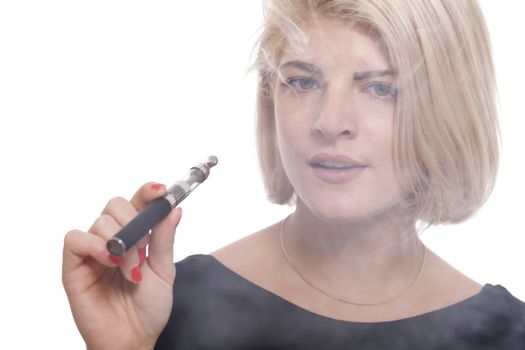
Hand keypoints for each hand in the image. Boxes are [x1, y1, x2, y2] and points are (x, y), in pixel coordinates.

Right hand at [62, 182, 181, 349]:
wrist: (133, 339)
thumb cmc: (148, 308)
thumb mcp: (164, 271)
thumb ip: (165, 239)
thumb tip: (174, 209)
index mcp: (136, 236)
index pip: (138, 202)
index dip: (148, 192)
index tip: (161, 191)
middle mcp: (113, 238)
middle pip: (116, 205)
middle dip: (134, 222)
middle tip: (144, 251)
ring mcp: (92, 250)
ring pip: (100, 221)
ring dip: (120, 244)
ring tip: (131, 271)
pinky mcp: (74, 265)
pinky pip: (75, 239)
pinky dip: (94, 244)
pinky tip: (109, 260)